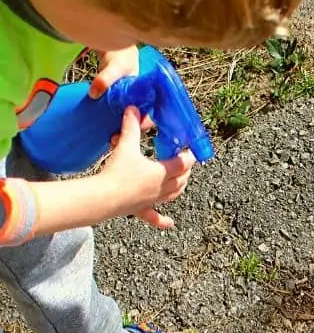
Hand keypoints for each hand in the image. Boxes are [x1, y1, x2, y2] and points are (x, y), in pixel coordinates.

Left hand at [89, 46, 152, 140]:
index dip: (142, 126)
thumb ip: (105, 78)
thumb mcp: (115, 66)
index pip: (150, 116)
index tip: (130, 132)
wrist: (114, 51)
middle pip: (139, 125)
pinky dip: (113, 127)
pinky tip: (104, 134)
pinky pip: (118, 120)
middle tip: (114, 140)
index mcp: (148, 97)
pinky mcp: (119, 108)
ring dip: (121, 133)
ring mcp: (130, 107)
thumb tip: (94, 93)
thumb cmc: (121, 57)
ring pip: (129, 125)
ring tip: (110, 141)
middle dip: (129, 135)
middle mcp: (141, 105)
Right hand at [99, 107, 194, 228]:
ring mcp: (152, 201)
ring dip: (179, 187)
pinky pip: (155, 216)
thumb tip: (133, 109)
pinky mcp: (141, 210)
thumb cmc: (117, 172)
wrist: (103, 198)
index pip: (182, 163)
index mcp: (161, 172)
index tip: (190, 149)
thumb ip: (130, 127)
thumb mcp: (125, 147)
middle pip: (181, 179)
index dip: (189, 155)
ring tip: (181, 182)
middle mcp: (161, 188)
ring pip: (172, 195)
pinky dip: (163, 220)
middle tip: (184, 162)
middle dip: (185, 170)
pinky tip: (170, 223)